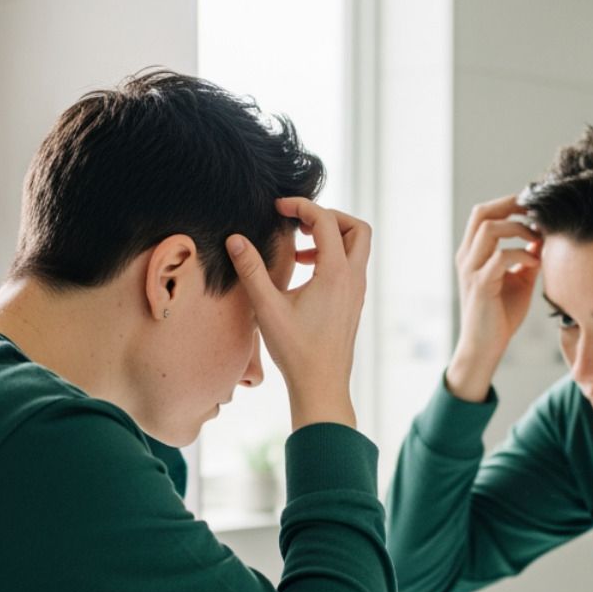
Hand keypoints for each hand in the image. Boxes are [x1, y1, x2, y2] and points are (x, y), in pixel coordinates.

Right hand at [227, 197, 370, 429]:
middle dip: (329, 216)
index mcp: (336, 274)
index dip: (302, 206)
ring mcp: (357, 291)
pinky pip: (351, 266)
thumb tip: (235, 239)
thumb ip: (251, 270)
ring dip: (331, 237)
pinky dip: (332, 256)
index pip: (326, 221)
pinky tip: (304, 271)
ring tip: (298, 248)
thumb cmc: (296, 350)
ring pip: (357, 247)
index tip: (278, 208)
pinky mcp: (353, 302)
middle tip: (299, 222)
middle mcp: (353, 279)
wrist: (321, 385)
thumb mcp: (267, 307)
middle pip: (357, 227)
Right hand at [445, 195, 541, 401]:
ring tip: (537, 238)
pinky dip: (522, 254)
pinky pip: (500, 257)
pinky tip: (536, 263)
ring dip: (518, 228)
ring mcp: (471, 270)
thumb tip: (543, 237)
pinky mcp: (481, 285)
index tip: (533, 206)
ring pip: (489, 229)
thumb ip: (527, 257)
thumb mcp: (518, 279)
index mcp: (473, 253)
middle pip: (482, 213)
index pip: (484, 213)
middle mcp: (467, 257)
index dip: (508, 203)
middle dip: (511, 205)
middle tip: (536, 211)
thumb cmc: (500, 315)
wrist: (485, 347)